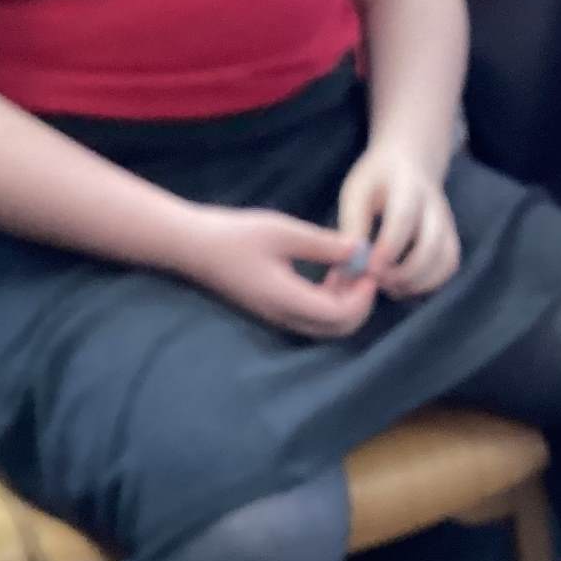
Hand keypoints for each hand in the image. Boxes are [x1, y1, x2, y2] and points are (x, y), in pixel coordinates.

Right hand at [173, 206, 377, 339]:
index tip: (369, 269)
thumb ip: (323, 244)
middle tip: (364, 270)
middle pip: (339, 328)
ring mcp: (279, 317)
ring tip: (348, 266)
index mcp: (287, 300)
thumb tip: (361, 250)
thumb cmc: (233, 234)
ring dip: (346, 301)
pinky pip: (313, 316)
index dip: (363, 297)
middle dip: (360, 303)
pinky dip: (330, 299)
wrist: (191, 245)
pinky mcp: (275, 310)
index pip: (341, 315)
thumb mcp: (282, 232)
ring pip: (328, 325)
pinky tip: (331, 271)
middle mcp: (284, 316)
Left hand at [338, 143, 461, 299]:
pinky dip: (428, 283)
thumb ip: (353, 226)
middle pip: (432, 245)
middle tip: (377, 280)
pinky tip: (403, 285)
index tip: (370, 268)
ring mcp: (448, 224)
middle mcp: (435, 206)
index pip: (403, 219)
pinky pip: (448, 267)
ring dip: (419, 282)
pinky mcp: (451, 238)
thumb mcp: (357, 192)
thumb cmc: (378, 179)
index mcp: (408, 186)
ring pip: (445, 260)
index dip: (388, 247)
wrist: (412, 161)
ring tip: (390, 286)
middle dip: (405, 272)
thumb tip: (351, 265)